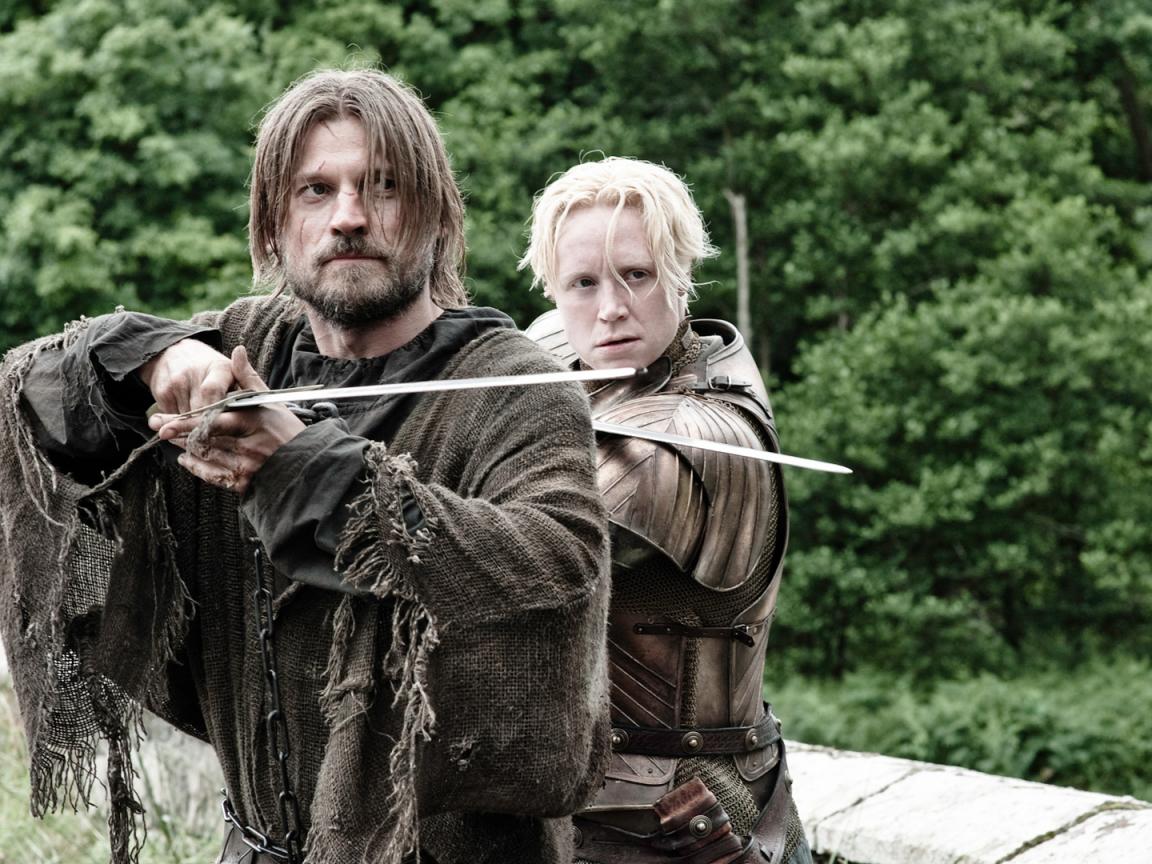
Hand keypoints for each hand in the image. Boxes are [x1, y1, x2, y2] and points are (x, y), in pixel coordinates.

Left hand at [148, 346, 305, 493]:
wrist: (306, 464)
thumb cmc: (286, 429)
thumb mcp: (269, 400)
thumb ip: (248, 377)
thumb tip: (237, 350)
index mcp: (252, 421)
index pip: (211, 421)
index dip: (184, 423)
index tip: (163, 422)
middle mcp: (248, 445)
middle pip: (202, 439)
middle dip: (177, 433)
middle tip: (158, 426)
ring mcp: (246, 466)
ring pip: (205, 457)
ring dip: (185, 447)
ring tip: (173, 437)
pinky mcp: (244, 483)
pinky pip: (212, 476)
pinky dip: (196, 467)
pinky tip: (187, 458)